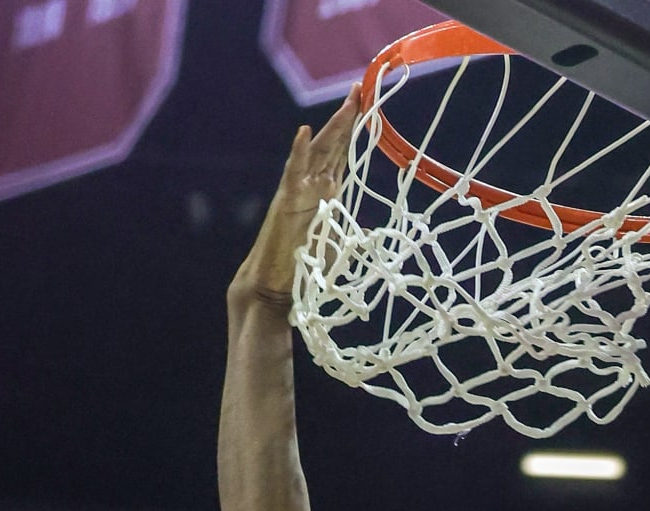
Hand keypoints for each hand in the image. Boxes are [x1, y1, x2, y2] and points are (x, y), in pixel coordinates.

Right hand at [231, 91, 359, 303]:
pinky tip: (305, 132)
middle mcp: (314, 184)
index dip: (354, 130)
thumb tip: (371, 234)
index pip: (343, 153)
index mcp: (328, 191)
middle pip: (333, 144)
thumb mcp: (337, 240)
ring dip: (333, 127)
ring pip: (318, 151)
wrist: (278, 282)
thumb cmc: (305, 264)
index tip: (365, 104)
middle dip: (347, 117)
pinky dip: (300, 152)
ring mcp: (300, 189)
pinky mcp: (287, 200)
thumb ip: (350, 229)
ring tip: (346, 103)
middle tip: (358, 89)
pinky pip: (293, 171)